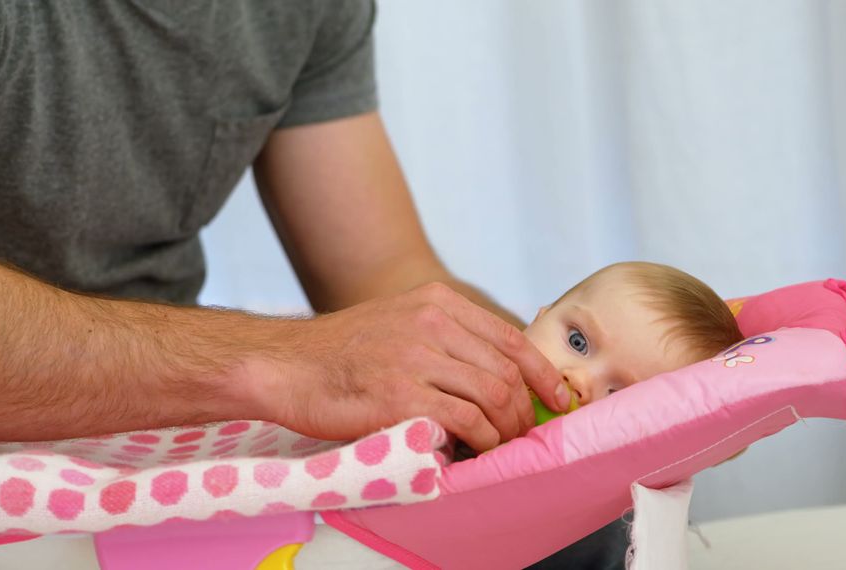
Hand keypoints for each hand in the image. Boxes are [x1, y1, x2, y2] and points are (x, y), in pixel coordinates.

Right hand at [267, 283, 566, 450]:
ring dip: (506, 429)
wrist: (288, 366)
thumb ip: (446, 337)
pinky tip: (476, 450)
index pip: (511, 337)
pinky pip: (466, 421)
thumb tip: (498, 372)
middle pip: (507, 370)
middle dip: (524, 409)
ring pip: (494, 396)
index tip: (557, 398)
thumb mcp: (400, 322)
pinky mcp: (401, 395)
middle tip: (523, 433)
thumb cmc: (343, 353)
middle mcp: (432, 322)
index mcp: (437, 302)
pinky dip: (481, 441)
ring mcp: (416, 357)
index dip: (542, 373)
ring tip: (500, 446)